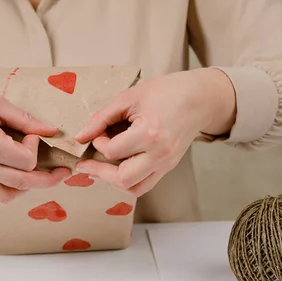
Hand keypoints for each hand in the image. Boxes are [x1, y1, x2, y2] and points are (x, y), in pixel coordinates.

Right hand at [0, 86, 70, 202]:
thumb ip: (25, 120)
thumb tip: (51, 131)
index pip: (28, 160)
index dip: (35, 148)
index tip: (30, 137)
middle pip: (25, 182)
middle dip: (49, 178)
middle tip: (63, 173)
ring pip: (9, 195)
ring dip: (27, 188)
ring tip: (38, 177)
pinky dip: (6, 192)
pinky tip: (15, 180)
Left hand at [74, 68, 235, 196]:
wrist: (199, 98)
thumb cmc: (166, 92)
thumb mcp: (130, 97)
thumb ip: (102, 117)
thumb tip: (82, 136)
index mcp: (151, 133)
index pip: (114, 151)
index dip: (98, 144)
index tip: (97, 134)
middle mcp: (160, 154)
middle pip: (123, 179)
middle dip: (99, 173)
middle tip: (85, 164)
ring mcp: (166, 163)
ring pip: (134, 188)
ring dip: (112, 182)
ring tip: (99, 170)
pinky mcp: (169, 167)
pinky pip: (145, 184)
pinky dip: (128, 181)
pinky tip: (116, 169)